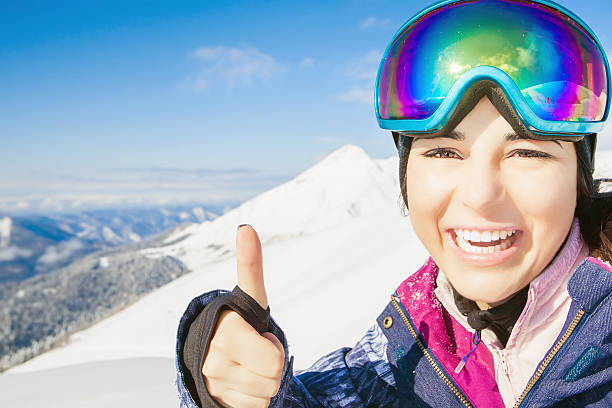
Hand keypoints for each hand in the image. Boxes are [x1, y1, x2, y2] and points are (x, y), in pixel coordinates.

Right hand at [202, 225, 284, 407]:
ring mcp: (215, 386)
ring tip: (246, 365)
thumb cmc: (238, 320)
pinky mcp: (219, 404)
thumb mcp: (249, 296)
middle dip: (270, 365)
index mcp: (227, 336)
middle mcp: (215, 363)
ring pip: (264, 396)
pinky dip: (253, 398)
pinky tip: (241, 382)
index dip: (274, 349)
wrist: (208, 350)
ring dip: (262, 381)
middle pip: (273, 379)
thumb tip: (246, 228)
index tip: (259, 340)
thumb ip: (250, 265)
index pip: (275, 361)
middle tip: (254, 351)